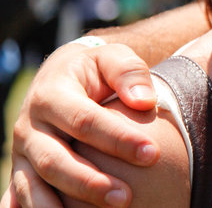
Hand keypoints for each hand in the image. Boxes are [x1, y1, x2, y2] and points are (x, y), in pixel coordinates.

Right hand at [8, 42, 159, 206]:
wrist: (61, 75)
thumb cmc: (96, 70)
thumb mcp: (112, 58)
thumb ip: (129, 72)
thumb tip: (144, 101)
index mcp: (51, 95)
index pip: (84, 121)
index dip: (117, 139)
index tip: (152, 154)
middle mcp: (29, 127)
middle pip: (54, 161)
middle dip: (89, 183)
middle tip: (125, 198)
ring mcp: (21, 153)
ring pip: (32, 187)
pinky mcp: (20, 172)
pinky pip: (19, 198)